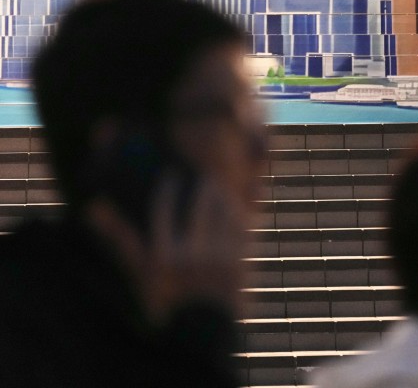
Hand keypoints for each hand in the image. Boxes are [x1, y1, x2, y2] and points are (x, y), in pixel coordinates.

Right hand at [87, 174, 249, 324]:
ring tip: (217, 186)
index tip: (171, 173)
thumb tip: (92, 207)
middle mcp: (189, 256)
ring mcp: (216, 260)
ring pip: (222, 216)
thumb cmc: (163, 297)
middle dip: (201, 187)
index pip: (163, 211)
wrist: (199, 330)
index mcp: (162, 258)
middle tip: (201, 175)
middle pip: (198, 207)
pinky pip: (239, 230)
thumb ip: (119, 237)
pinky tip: (232, 206)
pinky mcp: (236, 264)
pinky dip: (236, 214)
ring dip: (221, 197)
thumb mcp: (138, 270)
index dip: (168, 188)